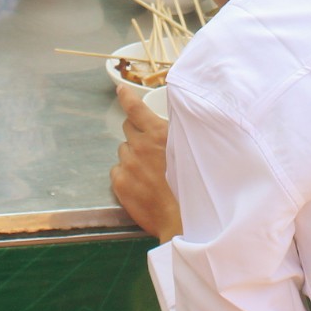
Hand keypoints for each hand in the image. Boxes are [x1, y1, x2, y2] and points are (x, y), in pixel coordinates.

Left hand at [111, 85, 181, 242]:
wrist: (182, 220)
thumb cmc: (193, 187)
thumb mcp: (194, 152)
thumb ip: (181, 136)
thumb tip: (176, 127)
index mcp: (159, 134)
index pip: (136, 108)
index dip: (127, 97)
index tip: (120, 90)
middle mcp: (140, 145)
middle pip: (128, 128)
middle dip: (136, 133)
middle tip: (149, 146)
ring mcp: (128, 164)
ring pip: (123, 150)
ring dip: (132, 155)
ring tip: (149, 170)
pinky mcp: (120, 183)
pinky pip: (117, 170)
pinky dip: (125, 174)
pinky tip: (140, 183)